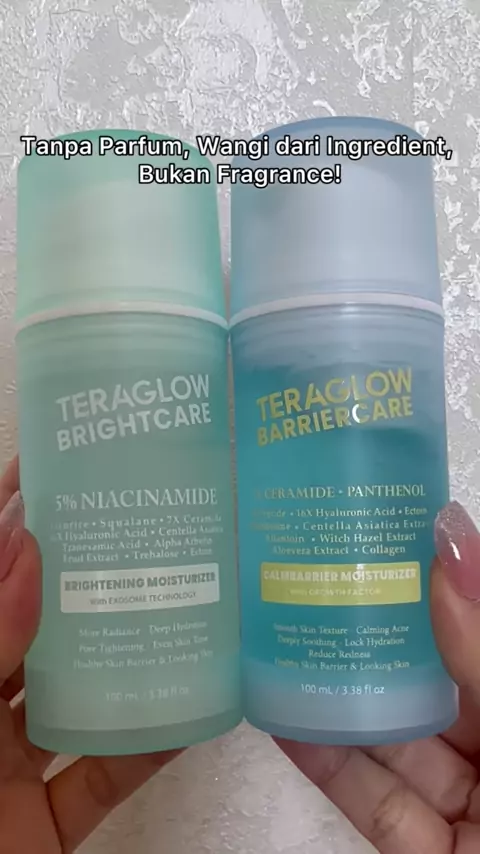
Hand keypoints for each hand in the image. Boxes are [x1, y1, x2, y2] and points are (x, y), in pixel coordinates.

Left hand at [0, 457, 181, 852]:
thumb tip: (22, 542)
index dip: (8, 519)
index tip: (57, 465)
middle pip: (32, 627)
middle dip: (81, 574)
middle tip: (138, 518)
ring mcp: (7, 769)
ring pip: (76, 693)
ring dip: (127, 650)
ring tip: (182, 591)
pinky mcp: (49, 824)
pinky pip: (108, 773)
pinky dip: (152, 742)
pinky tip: (200, 701)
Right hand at [277, 501, 479, 852]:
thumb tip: (448, 537)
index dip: (443, 579)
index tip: (387, 525)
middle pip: (436, 677)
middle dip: (377, 627)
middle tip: (316, 567)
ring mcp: (470, 807)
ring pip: (394, 735)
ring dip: (337, 688)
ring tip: (280, 627)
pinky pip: (371, 800)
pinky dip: (325, 758)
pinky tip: (281, 711)